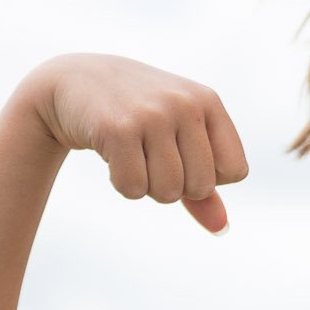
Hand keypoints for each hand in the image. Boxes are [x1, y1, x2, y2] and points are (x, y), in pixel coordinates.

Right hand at [26, 54, 250, 233]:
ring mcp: (152, 115)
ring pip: (167, 191)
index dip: (207, 177)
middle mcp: (185, 104)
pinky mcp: (117, 129)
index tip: (182, 158)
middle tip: (150, 157)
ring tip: (132, 154)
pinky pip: (133, 188)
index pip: (235, 171)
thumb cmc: (137, 114)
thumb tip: (221, 229)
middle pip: (201, 187)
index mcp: (208, 102)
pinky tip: (113, 156)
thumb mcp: (178, 138)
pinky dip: (122, 184)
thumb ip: (204, 183)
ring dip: (146, 186)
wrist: (73, 80)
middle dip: (174, 186)